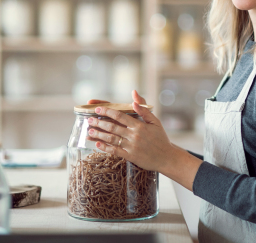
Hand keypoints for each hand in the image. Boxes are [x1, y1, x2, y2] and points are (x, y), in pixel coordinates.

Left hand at [87, 90, 201, 190]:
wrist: (166, 158)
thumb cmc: (161, 138)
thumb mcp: (155, 122)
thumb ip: (143, 110)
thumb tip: (134, 97)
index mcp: (139, 125)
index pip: (120, 116)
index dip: (107, 111)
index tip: (98, 109)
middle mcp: (134, 135)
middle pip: (113, 127)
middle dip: (99, 122)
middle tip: (89, 119)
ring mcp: (131, 146)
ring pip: (111, 139)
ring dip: (99, 134)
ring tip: (89, 131)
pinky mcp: (130, 156)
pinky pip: (115, 151)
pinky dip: (105, 148)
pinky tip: (97, 144)